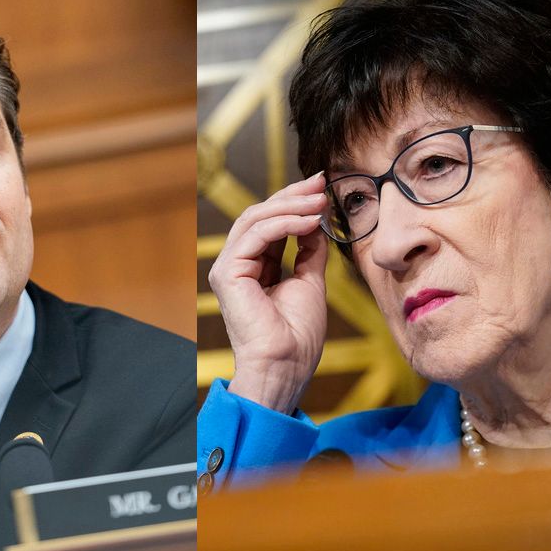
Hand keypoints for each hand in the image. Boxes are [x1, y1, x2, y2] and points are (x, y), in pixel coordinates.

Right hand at [208, 173, 329, 413]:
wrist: (286, 366)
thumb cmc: (297, 336)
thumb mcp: (310, 281)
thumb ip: (309, 250)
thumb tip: (317, 221)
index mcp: (253, 267)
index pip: (271, 223)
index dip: (295, 203)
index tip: (323, 188)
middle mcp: (237, 264)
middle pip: (260, 214)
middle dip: (292, 196)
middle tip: (321, 183)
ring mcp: (228, 267)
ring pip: (255, 219)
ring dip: (291, 205)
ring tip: (320, 201)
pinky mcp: (227, 273)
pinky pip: (256, 235)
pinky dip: (284, 223)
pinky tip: (309, 220)